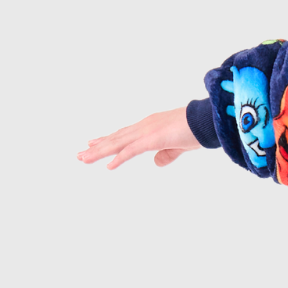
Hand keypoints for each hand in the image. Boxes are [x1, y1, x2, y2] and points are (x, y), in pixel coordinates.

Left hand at [78, 108, 200, 167]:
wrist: (206, 121)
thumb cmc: (197, 129)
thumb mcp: (179, 146)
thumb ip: (166, 154)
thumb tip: (156, 163)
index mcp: (150, 126)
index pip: (124, 134)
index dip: (108, 139)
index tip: (94, 143)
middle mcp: (144, 126)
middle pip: (116, 138)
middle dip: (98, 146)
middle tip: (81, 153)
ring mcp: (146, 132)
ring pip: (117, 143)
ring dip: (100, 152)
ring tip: (83, 158)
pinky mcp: (151, 139)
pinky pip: (130, 151)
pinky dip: (118, 158)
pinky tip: (108, 166)